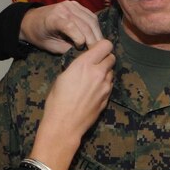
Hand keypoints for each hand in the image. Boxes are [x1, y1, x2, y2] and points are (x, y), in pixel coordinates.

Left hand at [20, 1, 103, 52]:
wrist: (31, 20)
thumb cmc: (39, 35)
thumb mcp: (50, 46)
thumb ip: (66, 49)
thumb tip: (83, 52)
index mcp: (53, 19)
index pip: (71, 27)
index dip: (80, 39)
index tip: (81, 49)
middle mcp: (64, 8)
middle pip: (85, 24)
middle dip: (93, 39)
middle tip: (98, 51)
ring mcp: (71, 5)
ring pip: (91, 19)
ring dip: (97, 33)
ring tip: (99, 44)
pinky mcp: (76, 4)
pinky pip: (90, 15)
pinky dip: (95, 26)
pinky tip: (95, 35)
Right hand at [30, 38, 114, 169]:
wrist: (65, 124)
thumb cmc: (57, 101)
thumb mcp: (63, 77)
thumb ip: (78, 67)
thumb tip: (84, 65)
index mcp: (85, 64)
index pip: (106, 45)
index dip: (101, 46)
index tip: (95, 50)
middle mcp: (98, 73)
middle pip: (112, 57)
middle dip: (105, 59)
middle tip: (96, 64)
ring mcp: (105, 87)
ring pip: (112, 72)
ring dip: (105, 72)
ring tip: (93, 79)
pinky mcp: (107, 98)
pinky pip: (110, 86)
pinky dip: (105, 85)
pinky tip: (94, 91)